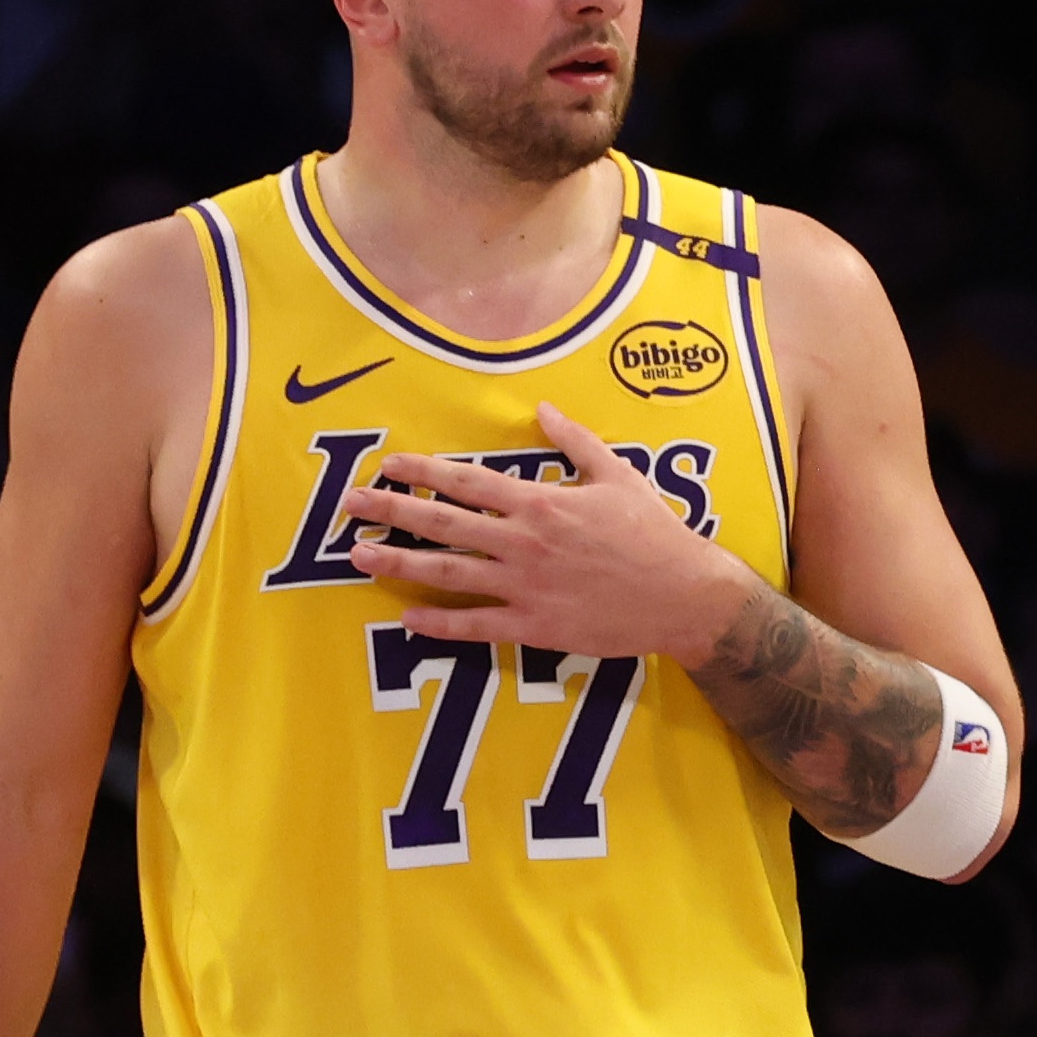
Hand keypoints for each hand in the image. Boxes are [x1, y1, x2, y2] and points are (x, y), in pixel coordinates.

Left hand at [344, 407, 749, 667]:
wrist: (686, 596)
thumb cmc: (655, 533)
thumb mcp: (618, 475)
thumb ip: (575, 441)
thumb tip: (543, 409)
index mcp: (539, 502)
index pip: (465, 482)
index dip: (421, 472)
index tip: (389, 465)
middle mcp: (523, 542)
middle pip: (441, 523)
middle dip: (390, 511)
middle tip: (350, 505)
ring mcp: (525, 587)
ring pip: (447, 573)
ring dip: (398, 564)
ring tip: (360, 556)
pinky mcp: (535, 627)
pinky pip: (477, 625)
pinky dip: (440, 624)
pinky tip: (409, 621)